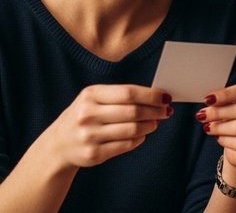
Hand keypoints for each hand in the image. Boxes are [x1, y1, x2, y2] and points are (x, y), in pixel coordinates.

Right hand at [47, 85, 170, 168]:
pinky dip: (139, 139)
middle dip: (155, 111)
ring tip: (155, 123)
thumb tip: (158, 97)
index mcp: (90, 95)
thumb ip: (121, 95)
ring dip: (150, 126)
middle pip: (133, 111)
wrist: (57, 145)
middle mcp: (87, 114)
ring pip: (132, 130)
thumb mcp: (94, 99)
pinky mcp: (93, 154)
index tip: (166, 97)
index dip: (151, 95)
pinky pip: (126, 145)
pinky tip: (141, 135)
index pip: (129, 93)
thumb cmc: (85, 116)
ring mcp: (89, 135)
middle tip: (166, 111)